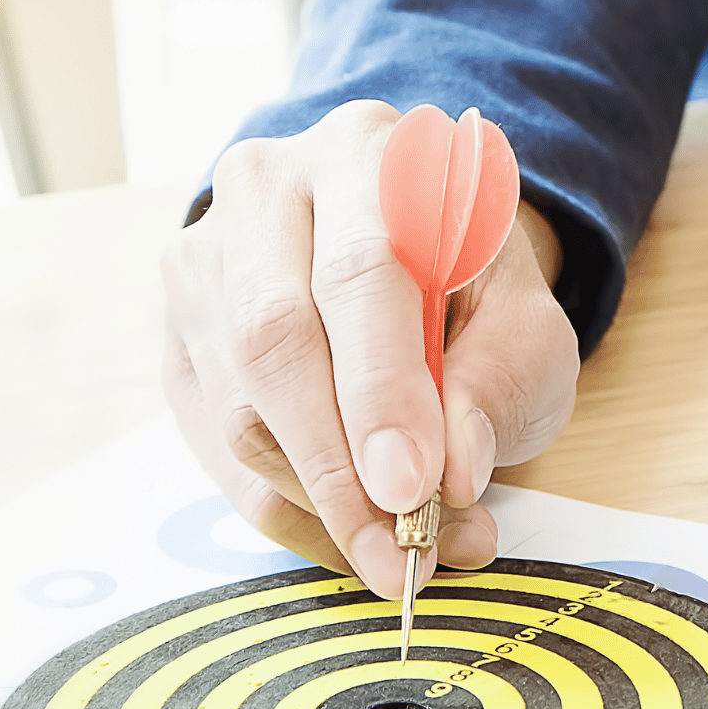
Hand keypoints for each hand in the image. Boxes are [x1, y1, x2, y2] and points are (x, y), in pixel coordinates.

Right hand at [161, 100, 578, 596]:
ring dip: (319, 501)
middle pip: (274, 336)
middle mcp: (270, 188)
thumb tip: (449, 476)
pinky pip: (214, 445)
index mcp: (370, 155)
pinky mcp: (179, 330)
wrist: (418, 254)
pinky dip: (287, 508)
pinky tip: (350, 536)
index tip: (412, 490)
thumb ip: (498, 385)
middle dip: (338, 467)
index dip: (382, 391)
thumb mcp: (528, 324)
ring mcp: (207, 257)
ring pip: (237, 403)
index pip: (360, 272)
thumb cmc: (477, 291)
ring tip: (402, 552)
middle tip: (397, 553)